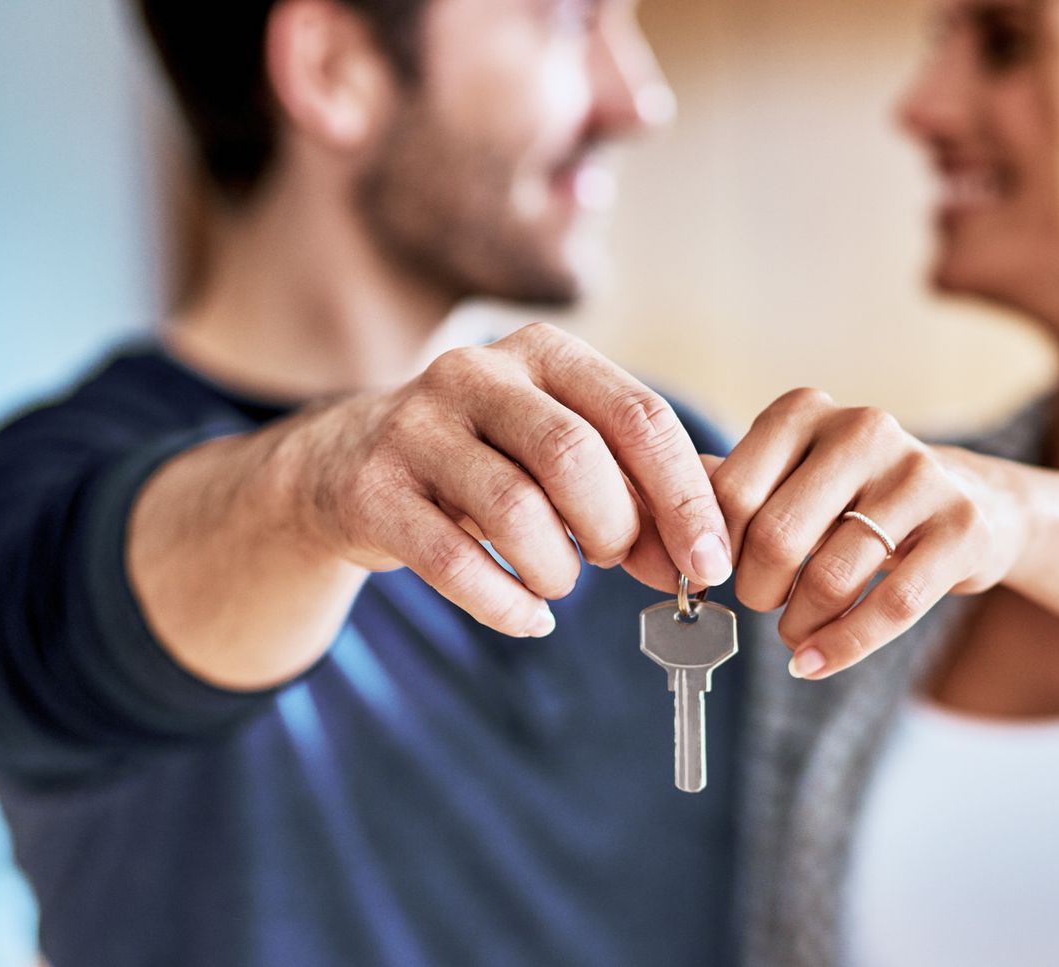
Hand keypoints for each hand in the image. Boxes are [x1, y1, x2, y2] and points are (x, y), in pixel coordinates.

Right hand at [295, 323, 732, 636]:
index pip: (639, 417)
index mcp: (545, 354)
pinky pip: (453, 561)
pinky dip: (506, 605)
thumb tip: (712, 551)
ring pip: (515, 511)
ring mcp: (415, 428)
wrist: (346, 468)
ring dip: (557, 570)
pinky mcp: (371, 490)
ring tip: (559, 581)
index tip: (711, 564)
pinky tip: (528, 617)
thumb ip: (643, 489)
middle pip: (575, 457)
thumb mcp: (566, 451)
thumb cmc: (487, 462)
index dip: (685, 498)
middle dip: (615, 529)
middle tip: (616, 562)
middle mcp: (476, 373)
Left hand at [710, 389, 1023, 678]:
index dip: (714, 551)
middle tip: (761, 604)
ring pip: (832, 577)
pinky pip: (893, 605)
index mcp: (804, 411)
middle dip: (756, 591)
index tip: (714, 579)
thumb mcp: (790, 477)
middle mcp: (863, 429)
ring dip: (799, 625)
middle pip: (776, 537)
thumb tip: (657, 523)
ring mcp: (919, 474)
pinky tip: (817, 663)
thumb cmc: (855, 498)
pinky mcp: (962, 524)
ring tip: (795, 633)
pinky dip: (844, 647)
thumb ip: (727, 491)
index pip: (732, 493)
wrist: (970, 500)